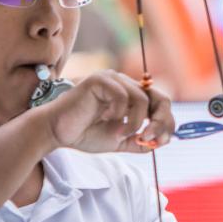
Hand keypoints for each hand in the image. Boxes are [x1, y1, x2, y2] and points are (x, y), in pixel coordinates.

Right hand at [37, 70, 174, 153]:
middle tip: (150, 138)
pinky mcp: (100, 80)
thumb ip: (139, 141)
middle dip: (160, 121)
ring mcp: (113, 79)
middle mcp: (125, 84)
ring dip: (134, 122)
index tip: (162, 142)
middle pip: (159, 98)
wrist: (56, 132)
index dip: (166, 122)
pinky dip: (118, 113)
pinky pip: (122, 96)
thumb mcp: (119, 141)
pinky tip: (105, 118)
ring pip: (141, 99)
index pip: (160, 104)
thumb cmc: (84, 133)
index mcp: (131, 96)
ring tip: (119, 134)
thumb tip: (162, 142)